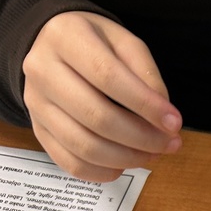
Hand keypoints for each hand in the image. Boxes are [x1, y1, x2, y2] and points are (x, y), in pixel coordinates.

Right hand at [22, 12, 181, 181]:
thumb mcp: (124, 43)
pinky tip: (125, 164)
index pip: (107, 75)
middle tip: (170, 144)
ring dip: (127, 158)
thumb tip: (164, 119)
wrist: (51, 48)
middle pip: (96, 116)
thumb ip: (146, 75)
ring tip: (153, 154)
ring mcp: (36, 105)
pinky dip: (104, 172)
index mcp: (65, 37)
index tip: (174, 123)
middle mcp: (42, 71)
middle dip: (141, 137)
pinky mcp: (39, 132)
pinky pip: (72, 164)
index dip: (145, 105)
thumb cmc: (94, 45)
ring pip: (85, 146)